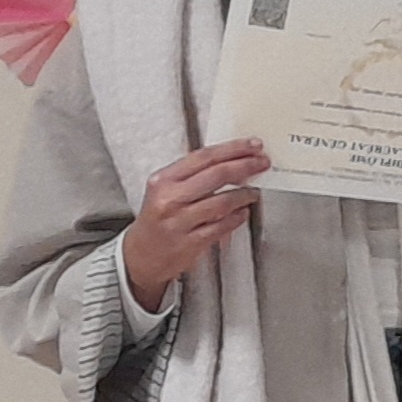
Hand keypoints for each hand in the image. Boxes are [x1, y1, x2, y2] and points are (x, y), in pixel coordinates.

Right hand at [123, 140, 270, 312]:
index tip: (253, 145)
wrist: (139, 256)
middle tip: (262, 162)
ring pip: (222, 202)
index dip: (233, 149)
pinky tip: (243, 212)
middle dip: (245, 166)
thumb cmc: (157, 218)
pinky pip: (222, 226)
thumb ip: (193, 175)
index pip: (203, 157)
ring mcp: (180, 222)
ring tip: (254, 192)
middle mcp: (170, 199)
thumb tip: (232, 159)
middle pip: (216, 175)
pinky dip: (238, 217)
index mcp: (163, 180)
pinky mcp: (190, 243)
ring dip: (245, 195)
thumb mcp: (165, 190)